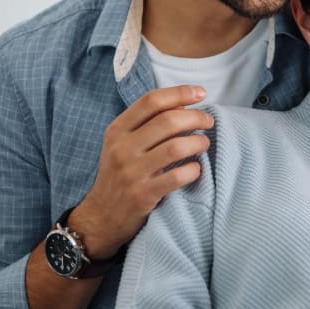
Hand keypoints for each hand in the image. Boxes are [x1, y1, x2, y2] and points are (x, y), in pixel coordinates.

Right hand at [68, 84, 213, 257]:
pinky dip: (193, 170)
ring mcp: (132, 172)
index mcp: (117, 130)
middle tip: (208, 122)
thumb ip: (147, 123)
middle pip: (167, 121)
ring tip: (204, 144)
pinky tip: (196, 169)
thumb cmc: (119, 174)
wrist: (101, 216)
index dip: (180, 92)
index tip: (201, 92)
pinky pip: (177, 177)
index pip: (151, 101)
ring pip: (175, 147)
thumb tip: (183, 103)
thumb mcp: (123, 144)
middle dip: (196, 117)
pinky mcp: (142, 195)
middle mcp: (122, 148)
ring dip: (198, 143)